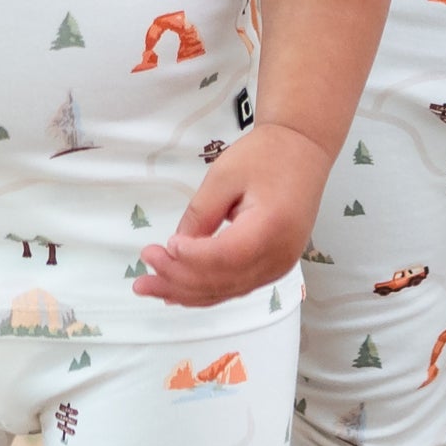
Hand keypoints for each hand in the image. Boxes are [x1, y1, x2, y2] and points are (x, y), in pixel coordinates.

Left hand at [132, 121, 332, 306]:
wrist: (303, 151)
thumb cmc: (267, 155)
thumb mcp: (224, 175)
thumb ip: (200, 215)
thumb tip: (176, 249)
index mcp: (270, 227)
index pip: (224, 256)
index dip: (189, 258)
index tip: (162, 247)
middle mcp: (279, 255)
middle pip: (221, 281)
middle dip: (177, 279)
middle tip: (142, 273)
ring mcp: (279, 266)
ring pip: (225, 290)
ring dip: (185, 292)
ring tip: (148, 287)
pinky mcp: (274, 266)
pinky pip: (235, 286)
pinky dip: (205, 292)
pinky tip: (178, 294)